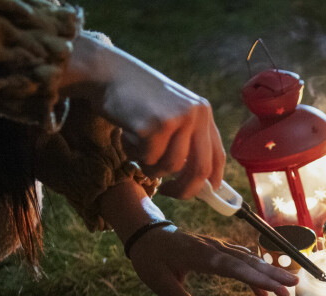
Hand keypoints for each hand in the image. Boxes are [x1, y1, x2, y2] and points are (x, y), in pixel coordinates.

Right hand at [62, 35, 225, 199]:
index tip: (206, 193)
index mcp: (203, 111)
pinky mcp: (153, 126)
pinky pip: (147, 159)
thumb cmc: (137, 97)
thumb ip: (187, 139)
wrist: (107, 72)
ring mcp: (175, 119)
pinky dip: (134, 154)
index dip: (213, 179)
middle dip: (184, 189)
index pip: (217, 155)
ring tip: (138, 149)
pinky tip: (127, 135)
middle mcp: (195, 115)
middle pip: (199, 169)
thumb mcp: (172, 112)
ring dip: (151, 167)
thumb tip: (200, 181)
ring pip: (169, 167)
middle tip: (168, 192)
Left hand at [128, 225, 298, 295]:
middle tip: (295, 286)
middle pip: (248, 261)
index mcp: (202, 257)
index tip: (276, 289)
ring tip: (289, 285)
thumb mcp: (159, 282)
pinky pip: (241, 259)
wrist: (148, 233)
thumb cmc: (151, 258)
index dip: (257, 278)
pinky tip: (262, 287)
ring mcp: (218, 248)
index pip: (235, 268)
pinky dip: (254, 271)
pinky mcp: (218, 250)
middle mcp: (215, 250)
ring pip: (248, 259)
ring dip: (269, 271)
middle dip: (273, 273)